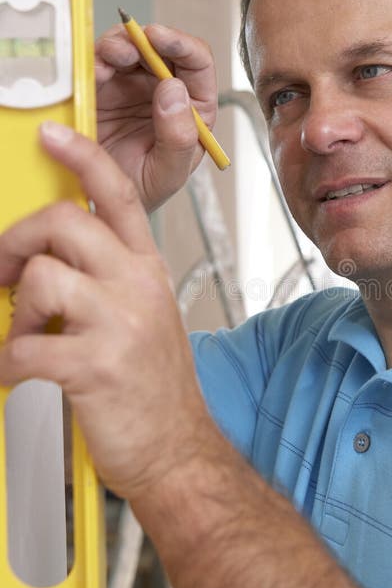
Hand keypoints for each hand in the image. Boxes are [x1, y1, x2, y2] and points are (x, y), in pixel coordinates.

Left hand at [0, 123, 205, 497]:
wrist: (178, 450)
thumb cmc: (155, 386)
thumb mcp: (144, 315)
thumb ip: (107, 277)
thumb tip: (48, 257)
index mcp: (148, 270)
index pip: (118, 196)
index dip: (83, 157)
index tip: (53, 136)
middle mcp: (137, 287)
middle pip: (63, 222)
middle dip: (15, 242)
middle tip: (4, 272)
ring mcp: (119, 324)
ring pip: (39, 278)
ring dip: (15, 311)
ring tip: (27, 336)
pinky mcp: (95, 366)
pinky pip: (23, 346)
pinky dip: (7, 363)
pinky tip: (18, 374)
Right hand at [95, 23, 217, 211]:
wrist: (100, 204)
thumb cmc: (141, 191)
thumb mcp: (167, 174)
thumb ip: (179, 138)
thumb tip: (174, 89)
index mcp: (193, 109)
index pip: (197, 64)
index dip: (182, 45)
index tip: (162, 40)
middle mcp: (164, 91)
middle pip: (161, 47)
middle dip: (147, 39)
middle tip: (132, 42)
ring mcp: (131, 86)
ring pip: (129, 47)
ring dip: (120, 43)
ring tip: (113, 56)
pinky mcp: (101, 87)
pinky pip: (98, 63)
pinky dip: (95, 59)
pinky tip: (96, 71)